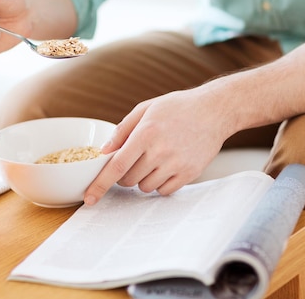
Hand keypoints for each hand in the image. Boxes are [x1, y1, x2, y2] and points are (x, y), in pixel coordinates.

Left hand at [84, 86, 231, 204]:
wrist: (214, 110)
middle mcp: (160, 151)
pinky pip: (164, 191)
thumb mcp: (146, 109)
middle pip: (129, 180)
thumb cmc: (177, 107)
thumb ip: (122, 130)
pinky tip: (167, 166)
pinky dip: (161, 184)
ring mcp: (176, 164)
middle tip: (136, 159)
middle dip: (125, 174)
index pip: (117, 166)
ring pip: (145, 187)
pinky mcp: (190, 173)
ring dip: (143, 179)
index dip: (100, 184)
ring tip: (155, 159)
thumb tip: (103, 152)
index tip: (89, 198)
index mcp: (146, 133)